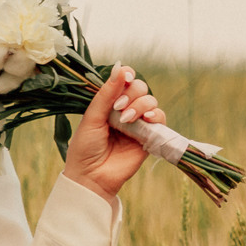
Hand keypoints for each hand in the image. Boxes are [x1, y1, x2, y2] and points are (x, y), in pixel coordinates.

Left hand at [60, 65, 164, 203]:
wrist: (91, 177)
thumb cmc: (85, 148)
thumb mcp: (92, 118)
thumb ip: (106, 95)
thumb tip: (120, 69)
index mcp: (108, 103)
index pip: (123, 81)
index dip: (126, 75)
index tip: (124, 77)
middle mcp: (124, 110)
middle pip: (140, 87)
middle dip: (132, 92)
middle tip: (118, 107)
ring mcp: (138, 123)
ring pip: (150, 101)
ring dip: (140, 104)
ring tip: (126, 119)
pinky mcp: (149, 137)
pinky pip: (160, 118)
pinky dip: (155, 114)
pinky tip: (144, 119)